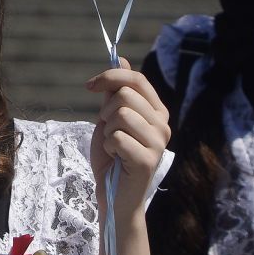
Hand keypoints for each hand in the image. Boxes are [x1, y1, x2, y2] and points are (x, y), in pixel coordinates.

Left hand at [83, 59, 170, 218]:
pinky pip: (117, 137)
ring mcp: (159, 142)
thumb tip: (120, 59)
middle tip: (108, 130)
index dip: (110, 77)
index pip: (137, 79)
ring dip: (107, 131)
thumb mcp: (109, 118)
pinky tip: (116, 158)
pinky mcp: (148, 160)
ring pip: (121, 114)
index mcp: (157, 111)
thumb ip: (115, 91)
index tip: (90, 86)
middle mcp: (163, 124)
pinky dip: (108, 147)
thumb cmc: (112, 157)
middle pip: (125, 95)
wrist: (114, 195)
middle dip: (105, 112)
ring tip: (113, 146)